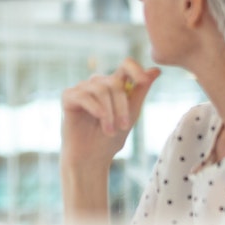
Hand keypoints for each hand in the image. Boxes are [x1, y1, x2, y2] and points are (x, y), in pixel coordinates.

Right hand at [60, 58, 161, 175]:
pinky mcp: (68, 97)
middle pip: (114, 81)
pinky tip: (100, 120)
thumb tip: (156, 70)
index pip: (125, 65)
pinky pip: (84, 95)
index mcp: (113, 85)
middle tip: (124, 126)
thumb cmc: (110, 139)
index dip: (135, 69)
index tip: (144, 81)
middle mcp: (97, 84)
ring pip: (100, 89)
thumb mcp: (131, 114)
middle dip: (122, 105)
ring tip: (110, 130)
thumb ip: (140, 91)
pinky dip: (95, 108)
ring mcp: (81, 89)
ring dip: (109, 112)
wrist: (91, 159)